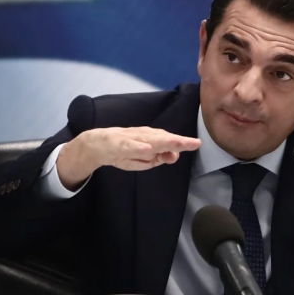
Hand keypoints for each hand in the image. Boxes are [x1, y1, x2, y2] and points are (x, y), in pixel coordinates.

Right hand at [57, 127, 200, 188]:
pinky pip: (128, 145)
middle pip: (163, 138)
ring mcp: (130, 138)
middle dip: (177, 140)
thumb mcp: (143, 159)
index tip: (197, 144)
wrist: (96, 145)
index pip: (169, 140)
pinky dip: (138, 147)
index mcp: (151, 139)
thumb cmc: (123, 151)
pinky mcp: (117, 142)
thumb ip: (159, 158)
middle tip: (194, 143)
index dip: (184, 142)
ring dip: (163, 141)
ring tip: (176, 143)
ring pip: (148, 139)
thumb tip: (175, 156)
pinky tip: (146, 148)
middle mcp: (143, 135)